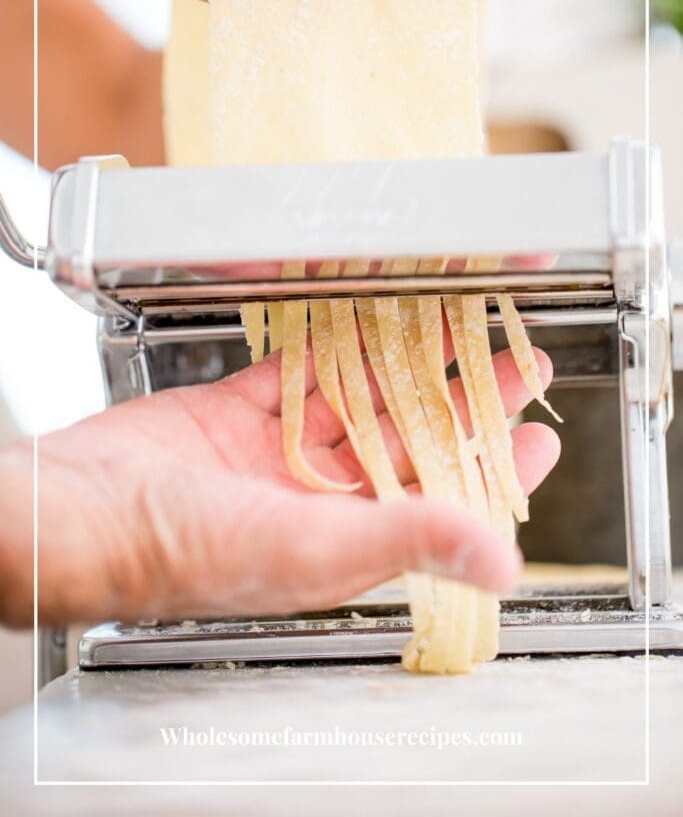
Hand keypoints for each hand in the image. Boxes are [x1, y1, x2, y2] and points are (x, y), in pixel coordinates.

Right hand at [1, 338, 558, 627]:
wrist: (83, 511)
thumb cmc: (184, 550)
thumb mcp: (313, 551)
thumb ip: (409, 541)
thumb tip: (500, 562)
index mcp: (344, 538)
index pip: (440, 502)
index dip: (493, 470)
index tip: (538, 436)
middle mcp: (315, 496)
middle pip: (409, 441)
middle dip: (463, 403)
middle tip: (513, 363)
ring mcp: (274, 452)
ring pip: (356, 400)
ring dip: (405, 366)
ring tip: (454, 330)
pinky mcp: (233, 413)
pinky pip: (292, 374)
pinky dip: (326, 348)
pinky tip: (361, 324)